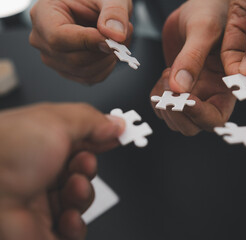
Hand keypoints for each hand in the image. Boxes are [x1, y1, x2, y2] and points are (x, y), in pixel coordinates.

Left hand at [0, 103, 123, 238]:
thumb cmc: (10, 148)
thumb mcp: (59, 121)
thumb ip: (92, 121)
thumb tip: (116, 123)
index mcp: (45, 143)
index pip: (81, 141)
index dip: (101, 141)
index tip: (118, 138)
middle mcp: (42, 170)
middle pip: (82, 173)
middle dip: (88, 169)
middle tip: (82, 163)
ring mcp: (40, 201)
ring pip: (80, 202)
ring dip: (84, 196)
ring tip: (73, 188)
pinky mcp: (40, 229)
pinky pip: (71, 231)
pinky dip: (76, 226)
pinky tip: (68, 216)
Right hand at [29, 0, 132, 84]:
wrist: (93, 5)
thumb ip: (113, 12)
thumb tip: (114, 35)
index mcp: (43, 14)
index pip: (58, 38)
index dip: (88, 42)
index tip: (111, 40)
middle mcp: (43, 39)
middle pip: (74, 60)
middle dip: (105, 51)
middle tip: (123, 34)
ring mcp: (54, 58)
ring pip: (86, 72)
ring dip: (110, 59)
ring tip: (118, 38)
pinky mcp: (69, 70)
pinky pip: (92, 78)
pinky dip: (108, 66)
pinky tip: (111, 49)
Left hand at [151, 0, 235, 135]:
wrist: (199, 6)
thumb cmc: (212, 11)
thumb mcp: (204, 29)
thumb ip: (193, 58)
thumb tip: (179, 89)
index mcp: (228, 86)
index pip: (216, 118)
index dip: (199, 115)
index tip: (184, 98)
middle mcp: (211, 95)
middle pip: (192, 126)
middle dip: (175, 111)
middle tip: (169, 84)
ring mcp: (193, 93)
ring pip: (174, 119)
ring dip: (163, 103)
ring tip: (168, 73)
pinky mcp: (177, 89)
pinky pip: (162, 107)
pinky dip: (156, 96)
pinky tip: (164, 76)